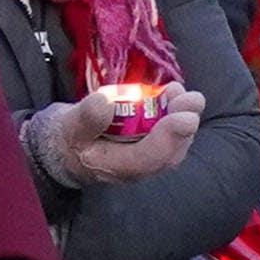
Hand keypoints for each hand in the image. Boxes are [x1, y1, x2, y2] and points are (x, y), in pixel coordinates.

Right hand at [45, 88, 204, 185]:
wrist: (66, 145)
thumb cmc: (67, 138)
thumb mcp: (68, 127)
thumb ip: (85, 118)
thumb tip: (104, 104)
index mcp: (116, 167)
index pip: (149, 158)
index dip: (169, 138)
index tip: (185, 118)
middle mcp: (137, 167)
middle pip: (169, 153)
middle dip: (184, 126)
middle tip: (192, 99)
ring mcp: (146, 155)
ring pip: (174, 143)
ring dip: (183, 116)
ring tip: (182, 91)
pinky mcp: (150, 141)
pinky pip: (169, 132)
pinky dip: (175, 112)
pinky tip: (174, 91)